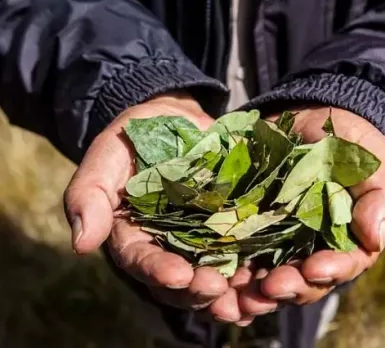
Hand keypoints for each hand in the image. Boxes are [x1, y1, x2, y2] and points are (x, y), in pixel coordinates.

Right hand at [64, 93, 242, 317]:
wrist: (177, 120)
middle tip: (217, 288)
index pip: (141, 260)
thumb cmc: (136, 136)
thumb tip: (81, 244)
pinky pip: (241, 257)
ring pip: (212, 277)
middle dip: (197, 289)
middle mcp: (167, 246)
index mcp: (133, 234)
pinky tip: (267, 283)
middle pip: (179, 281)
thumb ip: (90, 193)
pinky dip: (252, 274)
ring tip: (248, 299)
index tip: (178, 275)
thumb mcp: (108, 154)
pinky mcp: (230, 229)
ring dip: (229, 293)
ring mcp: (201, 240)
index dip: (158, 271)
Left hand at [231, 107, 384, 317]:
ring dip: (255, 292)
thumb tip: (374, 237)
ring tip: (241, 297)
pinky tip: (216, 281)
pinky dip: (228, 272)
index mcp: (345, 241)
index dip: (329, 271)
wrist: (311, 123)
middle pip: (301, 281)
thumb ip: (379, 198)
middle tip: (270, 288)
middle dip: (287, 288)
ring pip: (267, 277)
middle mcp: (310, 249)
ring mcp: (277, 241)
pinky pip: (237, 254)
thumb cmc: (350, 145)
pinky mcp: (249, 227)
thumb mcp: (371, 164)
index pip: (341, 265)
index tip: (314, 269)